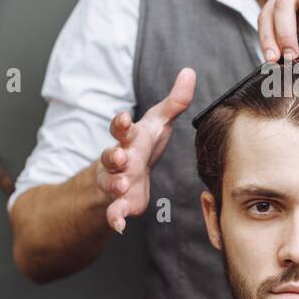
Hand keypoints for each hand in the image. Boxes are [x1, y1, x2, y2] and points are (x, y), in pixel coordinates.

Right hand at [98, 67, 195, 233]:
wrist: (125, 173)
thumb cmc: (143, 143)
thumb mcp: (159, 122)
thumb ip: (175, 101)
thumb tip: (190, 72)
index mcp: (128, 138)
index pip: (120, 127)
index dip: (121, 123)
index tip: (124, 119)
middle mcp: (117, 158)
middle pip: (109, 154)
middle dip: (112, 155)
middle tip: (118, 156)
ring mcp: (115, 180)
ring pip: (110, 182)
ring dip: (115, 184)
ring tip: (122, 186)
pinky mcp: (120, 202)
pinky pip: (114, 211)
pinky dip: (115, 218)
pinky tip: (119, 227)